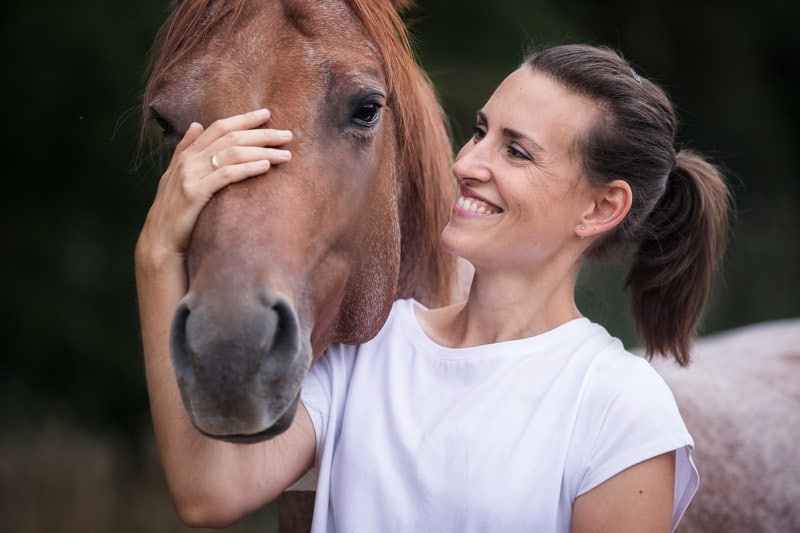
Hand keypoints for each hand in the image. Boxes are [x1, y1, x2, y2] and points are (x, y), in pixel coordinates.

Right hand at [140, 108, 292, 258]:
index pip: (218, 127)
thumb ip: (185, 149)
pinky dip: (249, 167)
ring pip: (232, 153)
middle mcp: (188, 161)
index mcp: (187, 155)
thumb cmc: (173, 211)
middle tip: (287, 135)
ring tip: (285, 154)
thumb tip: (195, 124)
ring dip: (262, 151)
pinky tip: (266, 165)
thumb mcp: (175, 175)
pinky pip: (227, 174)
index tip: (267, 114)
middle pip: (230, 137)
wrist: (159, 240)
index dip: (243, 118)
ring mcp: (190, 176)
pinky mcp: (195, 193)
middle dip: (261, 134)